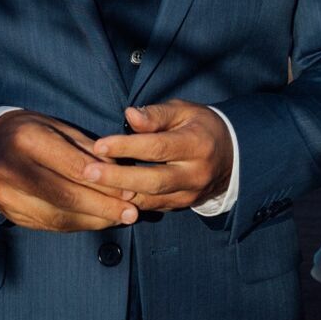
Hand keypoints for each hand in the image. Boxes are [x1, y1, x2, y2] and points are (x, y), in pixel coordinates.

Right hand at [0, 111, 139, 231]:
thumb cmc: (30, 133)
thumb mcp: (56, 127)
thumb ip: (87, 148)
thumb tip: (120, 170)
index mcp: (27, 140)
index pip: (71, 166)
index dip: (103, 181)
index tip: (129, 191)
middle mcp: (13, 170)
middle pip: (65, 195)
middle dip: (103, 206)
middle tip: (132, 213)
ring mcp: (8, 197)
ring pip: (59, 216)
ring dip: (94, 220)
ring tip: (121, 219)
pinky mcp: (11, 216)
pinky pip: (51, 225)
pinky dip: (79, 225)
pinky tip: (98, 221)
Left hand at [87, 101, 233, 211]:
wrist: (232, 155)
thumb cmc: (200, 126)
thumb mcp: (183, 111)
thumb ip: (156, 115)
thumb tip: (129, 115)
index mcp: (196, 144)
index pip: (158, 148)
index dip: (127, 147)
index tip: (100, 146)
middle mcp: (195, 173)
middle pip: (152, 180)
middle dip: (117, 178)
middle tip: (88, 173)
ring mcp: (190, 194)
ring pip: (151, 199)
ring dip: (119, 195)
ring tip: (92, 187)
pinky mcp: (183, 206)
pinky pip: (153, 208)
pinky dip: (130, 204)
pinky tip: (108, 197)